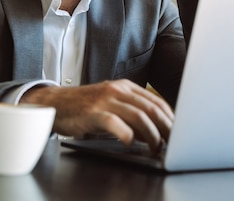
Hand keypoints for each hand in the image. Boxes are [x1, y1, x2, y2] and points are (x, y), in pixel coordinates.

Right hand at [20, 79, 173, 151]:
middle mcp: (117, 90)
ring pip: (138, 116)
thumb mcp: (111, 104)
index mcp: (125, 87)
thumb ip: (131, 112)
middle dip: (166, 127)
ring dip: (151, 134)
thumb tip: (156, 130)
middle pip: (151, 108)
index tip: (178, 132)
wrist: (55, 104)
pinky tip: (130, 143)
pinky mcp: (93, 112)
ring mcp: (105, 100)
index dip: (170, 118)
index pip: (155, 101)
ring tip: (156, 147)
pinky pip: (115, 122)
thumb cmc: (85, 107)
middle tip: (173, 143)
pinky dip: (126, 134)